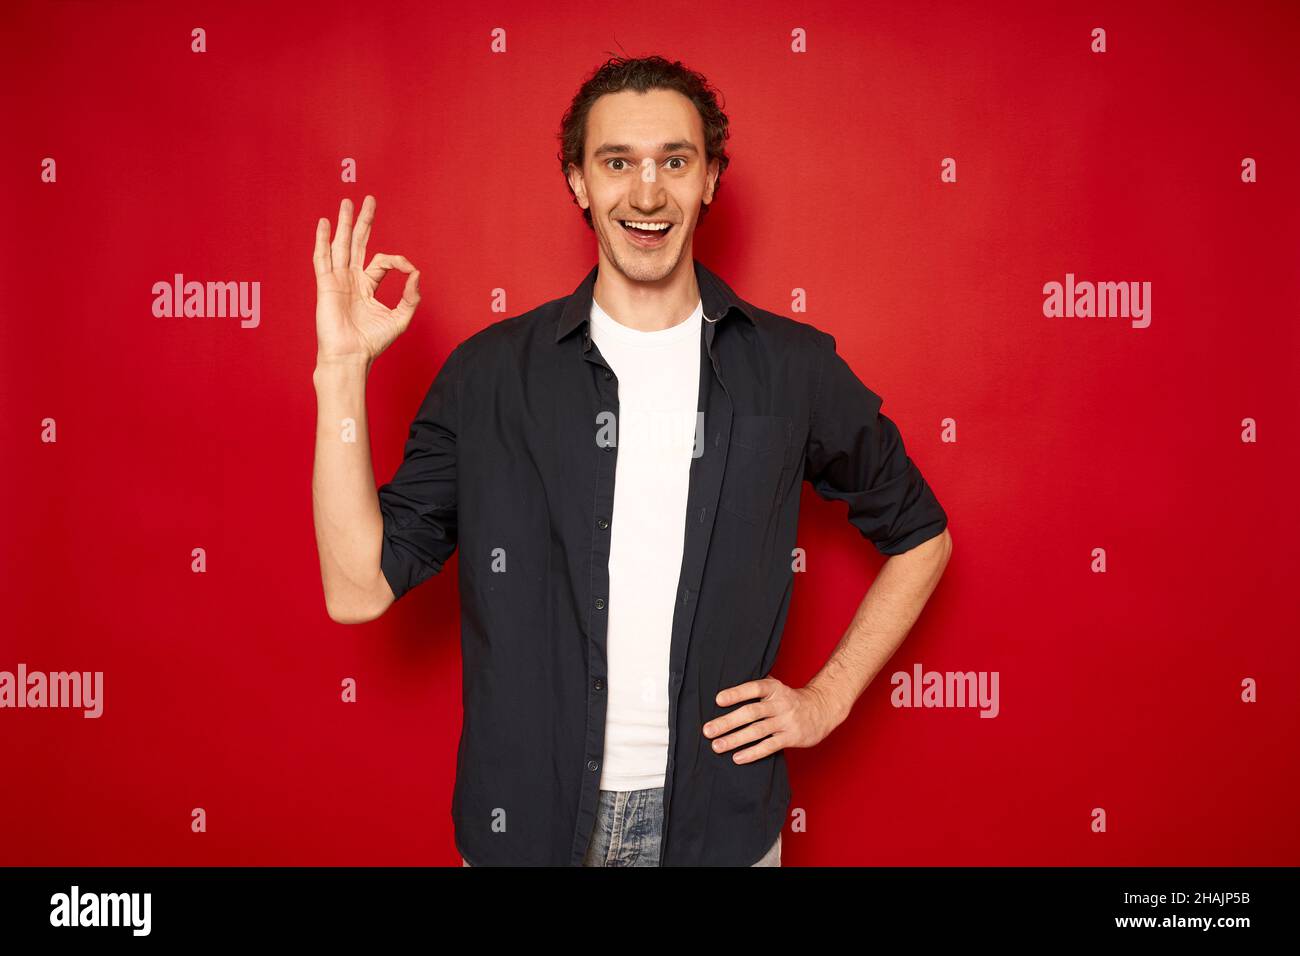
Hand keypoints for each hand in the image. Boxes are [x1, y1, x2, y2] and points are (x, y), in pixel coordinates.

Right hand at [312, 195, 420, 365]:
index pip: (382, 261)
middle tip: (369, 200)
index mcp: (367, 286)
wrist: (351, 356)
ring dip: (345, 223)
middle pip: (358, 243)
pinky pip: (323, 258)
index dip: (397, 261)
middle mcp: (351, 279)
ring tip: (347, 202)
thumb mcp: (400, 318)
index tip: (408, 269)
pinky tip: (325, 223)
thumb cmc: (372, 342)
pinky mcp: (326, 284)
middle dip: (364, 221)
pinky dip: (323, 240)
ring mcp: (338, 280)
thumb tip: (417, 274)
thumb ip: (410, 296)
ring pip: (341, 245)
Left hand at [702, 677, 847, 763]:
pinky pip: (770, 746)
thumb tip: (725, 692)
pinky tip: (737, 758)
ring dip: (735, 739)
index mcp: (774, 688)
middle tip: (708, 730)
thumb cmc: (790, 699)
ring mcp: (786, 721)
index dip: (736, 693)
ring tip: (717, 746)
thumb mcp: (776, 688)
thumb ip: (756, 689)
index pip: (753, 688)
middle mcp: (780, 704)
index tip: (718, 700)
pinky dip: (753, 753)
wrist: (821, 709)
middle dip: (727, 722)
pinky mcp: (792, 737)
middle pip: (751, 712)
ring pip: (757, 731)